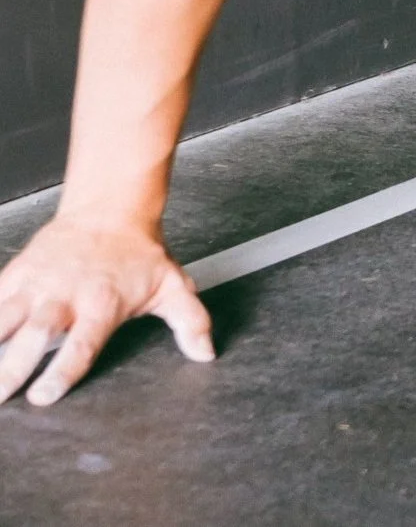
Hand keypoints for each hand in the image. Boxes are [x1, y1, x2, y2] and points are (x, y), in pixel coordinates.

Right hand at [0, 220, 214, 406]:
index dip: (61, 372)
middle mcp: (64, 297)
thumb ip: (191, 321)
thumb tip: (205, 353)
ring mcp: (36, 285)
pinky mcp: (16, 274)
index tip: (43, 396)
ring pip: (1, 318)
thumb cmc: (140, 256)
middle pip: (33, 336)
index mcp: (101, 305)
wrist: (110, 210)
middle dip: (11, 368)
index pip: (81, 345)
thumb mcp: (173, 286)